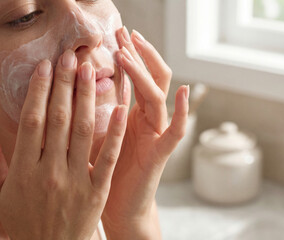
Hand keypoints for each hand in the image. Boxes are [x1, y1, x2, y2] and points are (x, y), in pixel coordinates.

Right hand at [0, 51, 127, 239]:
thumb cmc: (25, 223)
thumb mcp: (6, 194)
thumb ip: (10, 163)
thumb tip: (12, 134)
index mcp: (23, 171)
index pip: (32, 121)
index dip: (39, 91)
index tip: (46, 68)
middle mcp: (49, 171)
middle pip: (58, 119)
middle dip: (64, 86)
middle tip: (71, 58)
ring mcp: (75, 180)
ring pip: (82, 131)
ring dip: (87, 99)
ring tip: (91, 72)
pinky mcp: (96, 190)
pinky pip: (106, 157)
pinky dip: (113, 132)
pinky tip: (121, 109)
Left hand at [101, 27, 188, 239]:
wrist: (116, 204)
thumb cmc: (107, 168)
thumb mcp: (100, 130)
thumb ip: (101, 107)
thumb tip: (85, 80)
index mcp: (134, 113)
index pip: (136, 77)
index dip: (129, 54)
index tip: (117, 33)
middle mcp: (148, 119)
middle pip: (152, 79)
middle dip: (140, 55)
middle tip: (125, 33)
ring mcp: (157, 133)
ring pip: (158, 97)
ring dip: (145, 74)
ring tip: (128, 53)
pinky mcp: (161, 153)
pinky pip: (177, 130)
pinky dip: (182, 111)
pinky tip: (184, 91)